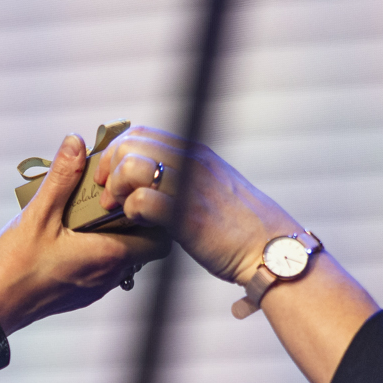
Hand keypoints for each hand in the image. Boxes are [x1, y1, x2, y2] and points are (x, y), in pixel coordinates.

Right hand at [0, 134, 140, 331]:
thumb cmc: (15, 267)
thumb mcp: (38, 215)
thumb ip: (62, 178)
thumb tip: (76, 144)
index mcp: (107, 255)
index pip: (159, 240)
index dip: (152, 216)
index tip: (131, 196)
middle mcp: (108, 276)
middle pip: (141, 246)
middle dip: (129, 220)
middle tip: (107, 198)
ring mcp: (95, 289)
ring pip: (121, 258)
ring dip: (111, 234)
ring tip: (85, 213)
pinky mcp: (79, 295)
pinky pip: (101, 268)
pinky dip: (96, 249)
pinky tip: (69, 235)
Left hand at [91, 125, 298, 286]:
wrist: (273, 249)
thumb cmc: (240, 225)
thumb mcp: (211, 187)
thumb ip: (182, 176)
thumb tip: (149, 177)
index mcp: (195, 152)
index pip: (140, 133)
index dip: (115, 152)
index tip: (111, 177)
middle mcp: (191, 162)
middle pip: (129, 144)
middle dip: (110, 169)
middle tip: (110, 196)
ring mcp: (189, 188)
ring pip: (131, 166)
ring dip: (118, 189)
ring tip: (122, 209)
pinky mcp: (187, 217)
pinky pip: (142, 201)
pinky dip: (131, 212)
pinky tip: (140, 223)